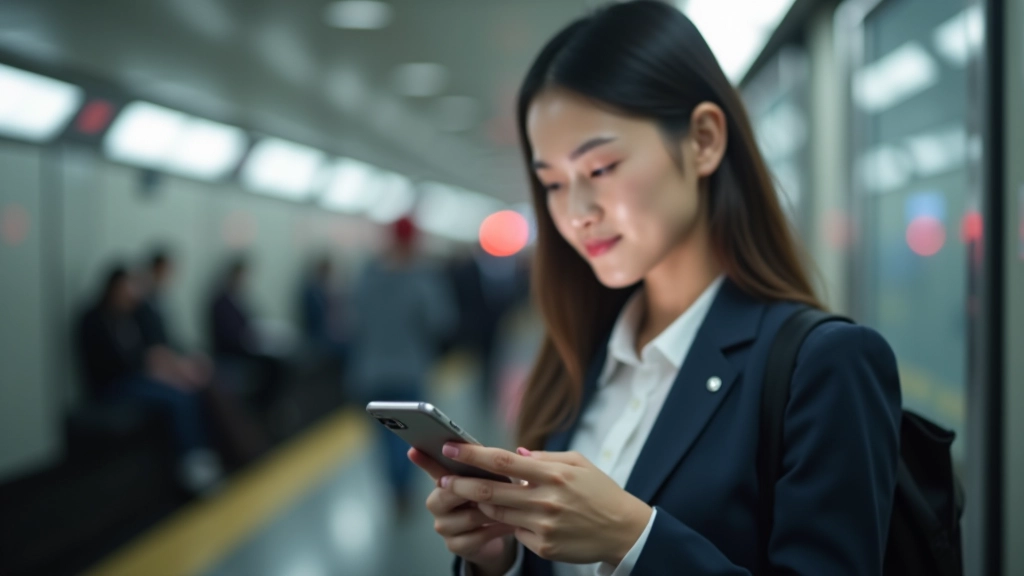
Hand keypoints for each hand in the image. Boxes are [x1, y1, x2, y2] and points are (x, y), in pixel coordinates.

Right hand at [408, 449, 516, 574]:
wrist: (493, 535)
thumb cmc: (488, 500)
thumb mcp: (487, 481)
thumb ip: (485, 468)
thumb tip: (508, 450)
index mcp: (443, 482)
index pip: (433, 468)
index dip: (424, 460)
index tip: (414, 449)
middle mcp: (437, 503)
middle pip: (450, 493)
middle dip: (476, 489)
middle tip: (501, 485)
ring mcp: (443, 526)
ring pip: (470, 516)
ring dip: (494, 511)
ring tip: (514, 506)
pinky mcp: (454, 546)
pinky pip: (478, 536)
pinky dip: (497, 529)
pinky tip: (511, 524)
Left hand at [438, 444, 652, 565]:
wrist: (624, 531)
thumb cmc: (600, 492)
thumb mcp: (579, 464)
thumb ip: (545, 458)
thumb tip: (515, 454)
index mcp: (553, 474)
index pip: (503, 461)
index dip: (472, 454)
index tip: (450, 448)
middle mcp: (545, 499)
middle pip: (490, 490)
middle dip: (461, 484)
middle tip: (442, 479)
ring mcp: (543, 525)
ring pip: (498, 512)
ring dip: (481, 504)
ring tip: (474, 495)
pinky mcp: (543, 546)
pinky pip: (515, 532)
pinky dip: (509, 522)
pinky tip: (511, 517)